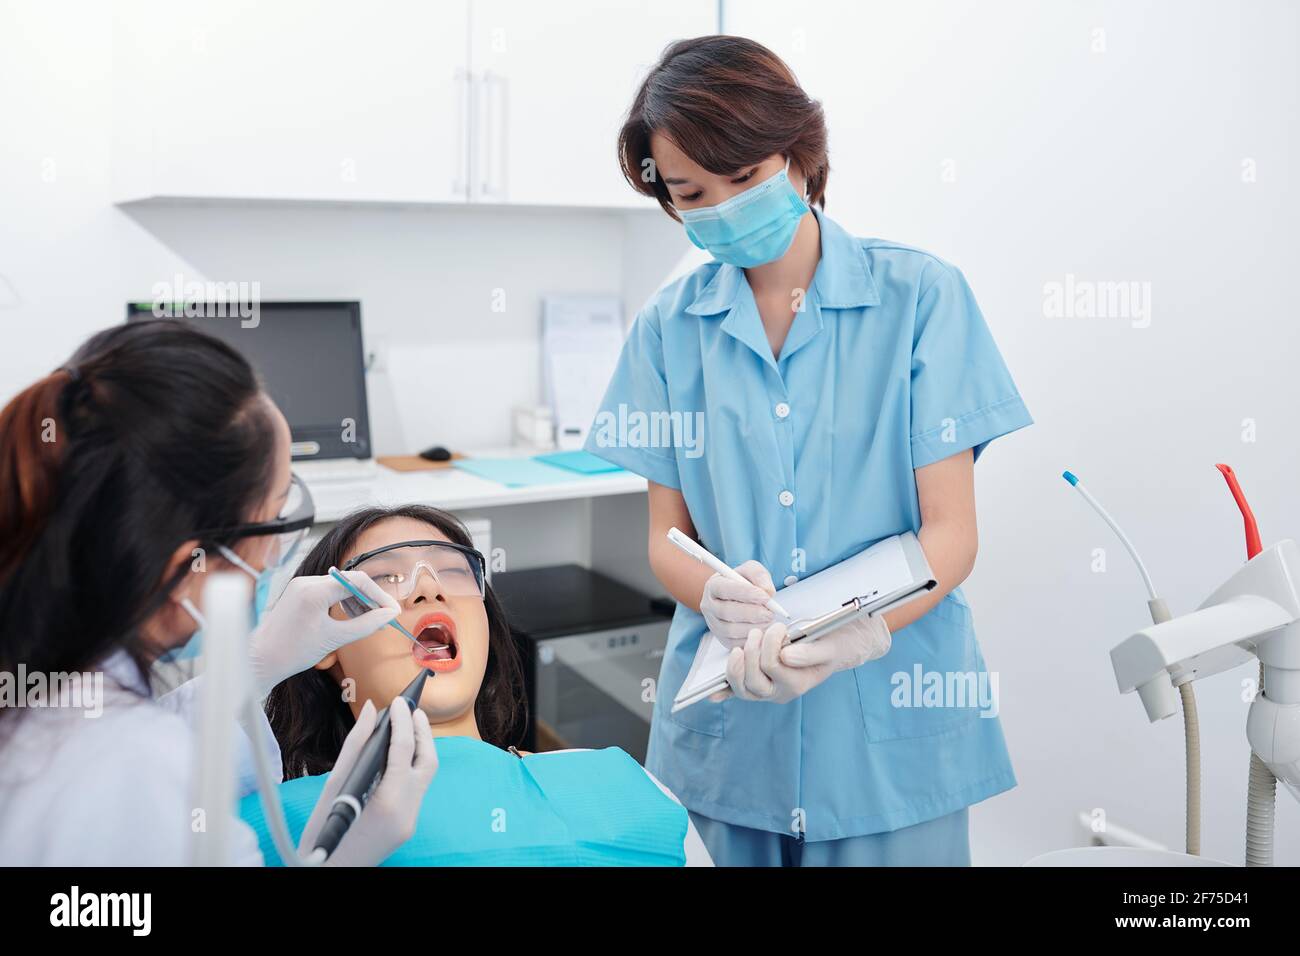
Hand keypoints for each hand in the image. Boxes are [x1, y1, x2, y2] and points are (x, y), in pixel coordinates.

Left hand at [248, 568, 399, 698]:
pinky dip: (343, 603)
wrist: (260, 661)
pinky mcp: (299, 593)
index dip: (379, 595)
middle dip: (370, 599)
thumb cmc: (292, 652)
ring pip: (340, 586)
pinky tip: (352, 617)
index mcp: (314, 590)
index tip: (392, 611)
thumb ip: (366, 624)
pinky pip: (328, 592)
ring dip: (358, 601)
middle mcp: (307, 582)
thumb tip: (389, 615)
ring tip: (370, 621)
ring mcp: (301, 586)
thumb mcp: (335, 638)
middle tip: (384, 618)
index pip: (358, 581)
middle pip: (350, 582)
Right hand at [299, 697, 438, 866]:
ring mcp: (410, 822)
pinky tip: (396, 756)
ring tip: (406, 726)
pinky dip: (410, 767)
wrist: (328, 874)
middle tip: (411, 709)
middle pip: (427, 762)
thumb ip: (355, 746)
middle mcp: (406, 812)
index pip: (404, 749)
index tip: (399, 700)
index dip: (403, 720)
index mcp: (388, 801)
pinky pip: (415, 789)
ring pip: (425, 776)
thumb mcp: (332, 788)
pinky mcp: (407, 826)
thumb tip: (371, 712)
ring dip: (419, 748)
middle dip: (423, 731)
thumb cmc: (320, 837)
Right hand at [699, 561, 776, 646]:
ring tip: (768, 621)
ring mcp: (713, 624)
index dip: (745, 593)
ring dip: (753, 627)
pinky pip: (735, 643)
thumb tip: (767, 591)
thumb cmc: (742, 584)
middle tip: (769, 613)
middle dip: (751, 614)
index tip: (765, 597)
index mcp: (713, 586)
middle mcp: (709, 606)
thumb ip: (759, 575)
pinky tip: (763, 631)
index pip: (725, 589)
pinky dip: (751, 639)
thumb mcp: (750, 571)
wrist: (734, 599)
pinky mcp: (722, 639)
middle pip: (726, 612)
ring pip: (730, 630)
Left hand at [713, 615, 891, 704]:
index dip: (770, 643)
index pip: (773, 666)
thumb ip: (810, 653)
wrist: (834, 649)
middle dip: (752, 652)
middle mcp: (781, 692)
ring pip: (742, 689)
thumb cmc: (831, 645)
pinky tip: (712, 694)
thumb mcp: (828, 646)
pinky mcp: (757, 685)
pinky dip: (724, 692)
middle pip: (753, 681)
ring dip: (736, 665)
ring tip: (743, 645)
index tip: (778, 627)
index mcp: (798, 684)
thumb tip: (786, 656)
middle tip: (758, 631)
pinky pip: (737, 693)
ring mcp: (767, 691)